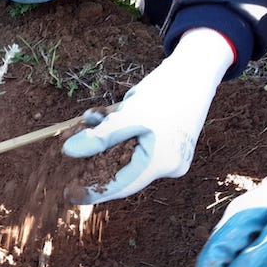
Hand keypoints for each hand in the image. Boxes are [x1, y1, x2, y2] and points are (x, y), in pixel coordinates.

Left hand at [62, 28, 233, 203]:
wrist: (197, 70)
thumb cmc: (165, 91)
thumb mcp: (127, 115)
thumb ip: (100, 137)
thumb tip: (69, 152)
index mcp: (162, 163)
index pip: (121, 185)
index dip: (95, 191)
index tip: (73, 196)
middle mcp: (170, 165)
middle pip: (125, 170)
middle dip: (97, 159)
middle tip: (73, 159)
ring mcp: (173, 155)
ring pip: (130, 154)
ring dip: (107, 140)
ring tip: (89, 121)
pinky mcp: (172, 144)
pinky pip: (140, 145)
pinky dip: (121, 133)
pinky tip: (103, 116)